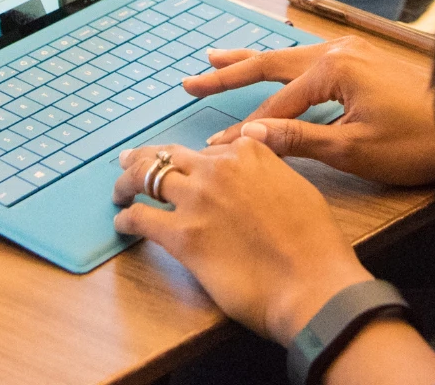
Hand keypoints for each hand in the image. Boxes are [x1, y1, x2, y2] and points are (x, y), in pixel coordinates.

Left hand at [113, 138, 370, 344]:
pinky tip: (122, 224)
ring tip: (119, 191)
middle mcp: (218, 168)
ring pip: (146, 176)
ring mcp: (197, 200)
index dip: (193, 162)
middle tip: (130, 162)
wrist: (312, 283)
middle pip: (170, 154)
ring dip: (127, 182)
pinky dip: (127, 219)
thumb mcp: (298, 188)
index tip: (184, 169)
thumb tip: (256, 164)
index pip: (208, 150)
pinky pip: (141, 218)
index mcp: (249, 153)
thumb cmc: (315, 244)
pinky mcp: (182, 236)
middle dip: (146, 157)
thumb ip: (270, 170)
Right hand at [186, 38, 434, 185]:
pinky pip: (310, 57)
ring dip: (253, 59)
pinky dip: (283, 62)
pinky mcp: (364, 60)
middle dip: (230, 72)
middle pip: (271, 62)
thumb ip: (299, 139)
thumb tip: (251, 137)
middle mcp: (338, 50)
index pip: (274, 103)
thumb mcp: (353, 149)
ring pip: (289, 54)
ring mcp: (353, 51)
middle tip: (192, 78)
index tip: (214, 147)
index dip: (242, 129)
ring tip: (218, 57)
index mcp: (332, 68)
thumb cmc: (416, 142)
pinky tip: (276, 62)